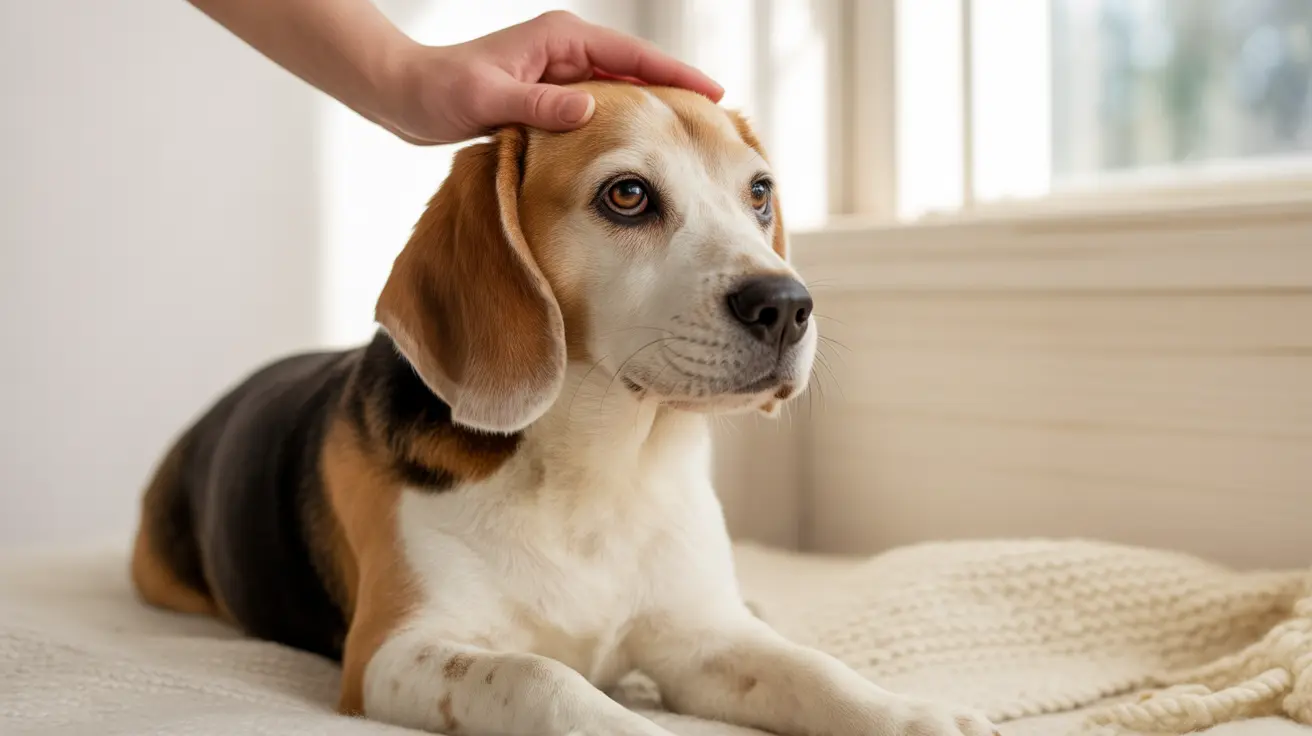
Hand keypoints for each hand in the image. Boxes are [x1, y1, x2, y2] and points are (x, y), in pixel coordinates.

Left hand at [379, 11, 723, 144]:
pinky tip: (644, 150)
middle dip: (676, 93)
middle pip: (637, 72)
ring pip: (622, 94)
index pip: (633, 55)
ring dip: (652, 113)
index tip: (714, 92)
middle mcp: (567, 51)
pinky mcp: (551, 96)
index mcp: (561, 38)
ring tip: (692, 139)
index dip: (676, 74)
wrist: (404, 95)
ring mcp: (561, 73)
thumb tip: (589, 110)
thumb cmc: (440, 91)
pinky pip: (601, 110)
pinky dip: (625, 126)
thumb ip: (541, 105)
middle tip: (718, 121)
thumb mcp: (491, 100)